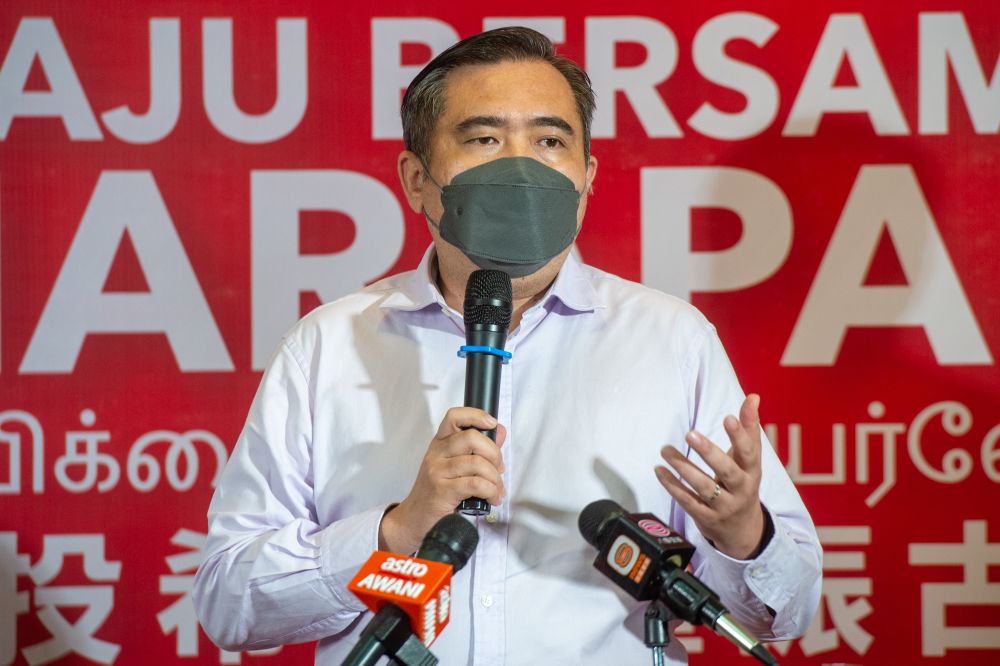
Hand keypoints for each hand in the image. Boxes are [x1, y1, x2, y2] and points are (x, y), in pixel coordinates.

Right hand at [379, 407, 505, 553]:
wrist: (414, 518)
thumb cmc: (436, 492)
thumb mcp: (453, 467)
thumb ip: (477, 449)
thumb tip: (499, 432)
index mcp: (440, 443)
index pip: (454, 417)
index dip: (476, 415)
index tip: (492, 423)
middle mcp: (437, 453)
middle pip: (472, 438)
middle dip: (494, 454)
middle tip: (498, 469)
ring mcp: (438, 471)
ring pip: (478, 463)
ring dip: (495, 479)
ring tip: (496, 490)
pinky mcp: (442, 490)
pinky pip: (476, 484)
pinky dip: (491, 491)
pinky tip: (491, 498)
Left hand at [654, 394, 765, 559]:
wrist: (743, 531)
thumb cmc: (743, 483)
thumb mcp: (749, 460)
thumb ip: (749, 428)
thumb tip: (753, 396)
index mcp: (753, 472)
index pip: (749, 453)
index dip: (739, 436)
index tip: (728, 417)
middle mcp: (741, 490)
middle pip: (727, 471)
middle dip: (709, 452)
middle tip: (690, 434)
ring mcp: (723, 507)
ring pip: (703, 487)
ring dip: (682, 467)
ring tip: (665, 450)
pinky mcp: (706, 518)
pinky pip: (687, 501)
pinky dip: (672, 486)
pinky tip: (659, 471)